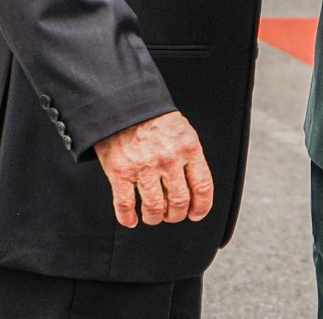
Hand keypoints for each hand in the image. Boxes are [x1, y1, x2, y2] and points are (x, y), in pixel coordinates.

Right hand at [93, 110, 213, 228]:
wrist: (123, 103)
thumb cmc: (153, 117)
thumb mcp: (182, 131)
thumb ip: (189, 156)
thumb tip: (193, 187)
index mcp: (188, 148)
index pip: (202, 186)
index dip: (201, 206)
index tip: (196, 213)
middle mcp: (168, 159)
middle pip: (179, 201)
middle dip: (176, 215)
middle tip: (171, 215)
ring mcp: (143, 166)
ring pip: (154, 208)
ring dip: (155, 218)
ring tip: (153, 216)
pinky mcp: (120, 171)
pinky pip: (125, 205)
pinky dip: (128, 218)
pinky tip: (131, 220)